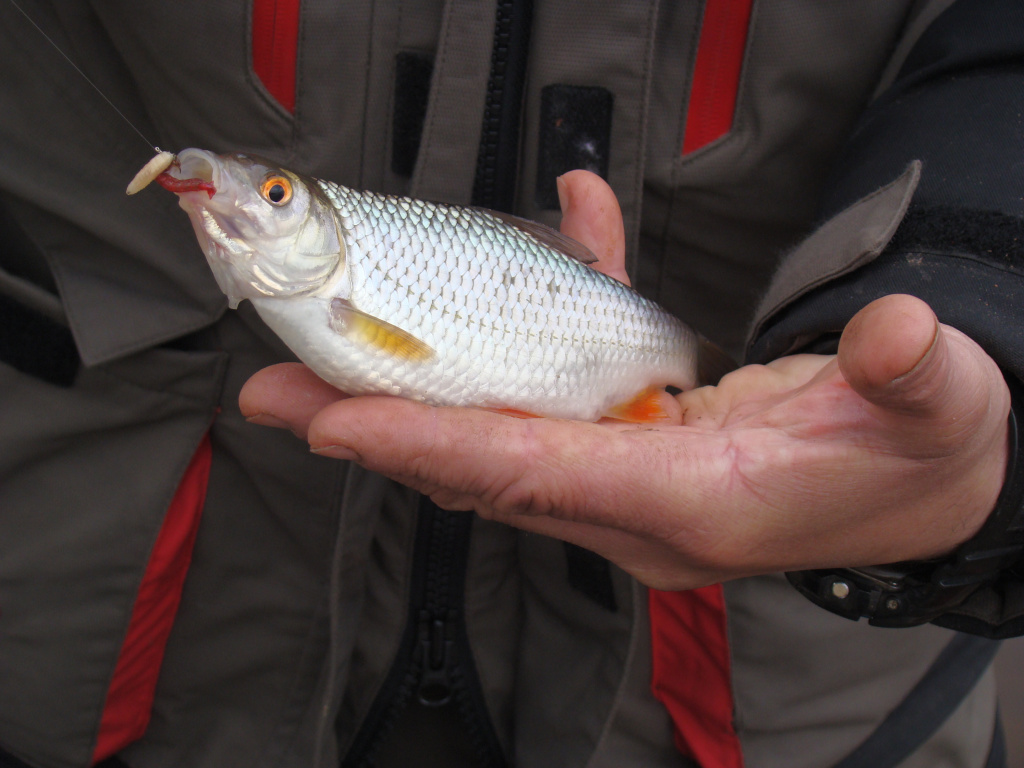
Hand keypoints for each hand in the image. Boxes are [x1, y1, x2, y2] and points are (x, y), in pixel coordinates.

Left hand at [239, 171, 1010, 590]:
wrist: (918, 487)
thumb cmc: (916, 451)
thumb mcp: (936, 408)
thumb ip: (912, 375)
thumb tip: (897, 339)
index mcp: (703, 507)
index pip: (544, 475)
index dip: (437, 445)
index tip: (340, 419)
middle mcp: (642, 509)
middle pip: (486, 470)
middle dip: (381, 432)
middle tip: (279, 394)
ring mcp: (626, 488)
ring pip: (495, 448)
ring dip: (410, 406)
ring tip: (318, 373)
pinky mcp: (629, 457)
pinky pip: (544, 408)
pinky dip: (509, 354)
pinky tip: (524, 261)